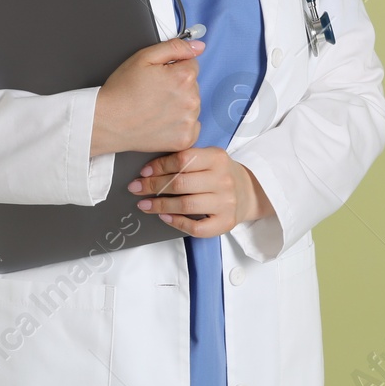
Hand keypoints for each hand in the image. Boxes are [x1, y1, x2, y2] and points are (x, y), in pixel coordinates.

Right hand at [91, 37, 204, 156]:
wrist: (107, 122)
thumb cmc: (122, 91)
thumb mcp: (143, 57)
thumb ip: (175, 47)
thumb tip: (199, 46)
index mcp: (183, 77)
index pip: (191, 65)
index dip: (173, 68)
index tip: (159, 77)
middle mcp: (191, 99)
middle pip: (193, 85)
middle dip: (177, 86)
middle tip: (153, 93)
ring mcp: (189, 121)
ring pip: (192, 105)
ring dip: (180, 105)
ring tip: (155, 108)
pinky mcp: (185, 138)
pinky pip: (192, 126)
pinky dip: (181, 124)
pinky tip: (162, 121)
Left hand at [126, 147, 273, 237]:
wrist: (248, 192)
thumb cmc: (219, 174)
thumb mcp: (208, 158)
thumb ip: (186, 160)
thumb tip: (149, 171)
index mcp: (218, 158)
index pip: (183, 159)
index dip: (159, 166)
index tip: (143, 172)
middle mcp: (223, 180)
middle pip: (181, 183)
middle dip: (153, 186)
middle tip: (136, 188)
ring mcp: (226, 203)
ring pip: (186, 205)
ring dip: (159, 206)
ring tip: (144, 205)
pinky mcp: (225, 222)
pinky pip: (195, 227)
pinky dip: (176, 222)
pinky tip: (165, 217)